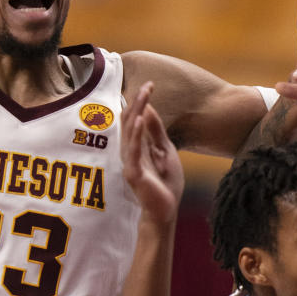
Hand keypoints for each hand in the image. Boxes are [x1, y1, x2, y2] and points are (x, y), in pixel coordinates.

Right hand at [121, 83, 184, 222]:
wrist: (166, 210)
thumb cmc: (165, 183)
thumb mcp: (165, 151)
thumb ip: (156, 131)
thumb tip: (148, 108)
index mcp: (138, 145)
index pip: (135, 119)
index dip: (141, 102)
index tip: (150, 85)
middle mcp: (130, 151)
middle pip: (130, 122)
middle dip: (138, 103)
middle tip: (147, 85)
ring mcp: (130, 162)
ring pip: (130, 133)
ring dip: (137, 113)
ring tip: (143, 96)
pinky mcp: (133, 173)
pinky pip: (133, 151)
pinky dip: (136, 134)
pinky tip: (140, 120)